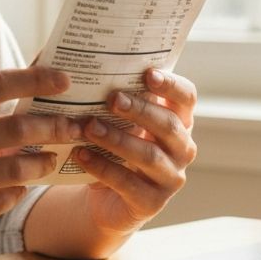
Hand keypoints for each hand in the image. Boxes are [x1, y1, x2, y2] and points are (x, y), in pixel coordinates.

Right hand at [0, 67, 84, 257]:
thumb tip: (19, 94)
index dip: (35, 78)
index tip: (64, 78)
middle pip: (16, 129)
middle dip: (55, 127)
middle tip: (76, 126)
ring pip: (16, 170)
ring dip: (42, 164)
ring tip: (50, 160)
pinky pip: (0, 201)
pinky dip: (17, 193)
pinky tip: (21, 188)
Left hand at [75, 68, 197, 234]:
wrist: (106, 196)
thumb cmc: (111, 144)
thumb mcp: (114, 119)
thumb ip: (109, 92)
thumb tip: (74, 56)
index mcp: (177, 120)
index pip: (187, 97)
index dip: (171, 85)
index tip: (148, 74)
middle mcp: (181, 148)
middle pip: (169, 125)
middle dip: (140, 110)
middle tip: (112, 98)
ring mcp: (170, 177)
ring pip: (150, 156)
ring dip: (118, 139)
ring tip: (90, 127)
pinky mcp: (151, 203)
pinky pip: (129, 184)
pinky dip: (103, 168)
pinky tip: (80, 155)